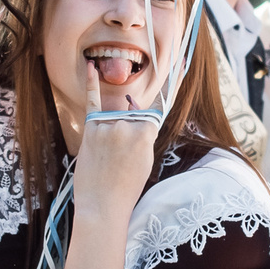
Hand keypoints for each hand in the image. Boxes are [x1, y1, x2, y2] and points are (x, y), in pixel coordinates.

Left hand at [70, 58, 161, 216]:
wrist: (102, 206)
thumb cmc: (126, 186)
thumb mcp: (146, 159)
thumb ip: (143, 132)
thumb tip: (133, 105)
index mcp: (146, 133)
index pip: (155, 111)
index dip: (171, 86)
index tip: (179, 62)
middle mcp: (128, 124)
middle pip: (133, 117)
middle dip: (128, 136)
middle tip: (121, 161)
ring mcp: (108, 125)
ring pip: (116, 119)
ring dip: (113, 135)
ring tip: (108, 160)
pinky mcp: (91, 128)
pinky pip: (93, 101)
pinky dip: (92, 84)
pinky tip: (90, 68)